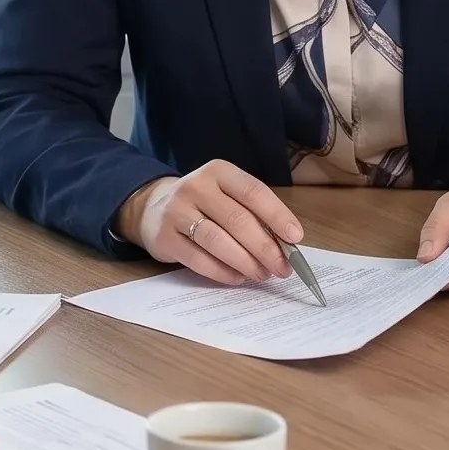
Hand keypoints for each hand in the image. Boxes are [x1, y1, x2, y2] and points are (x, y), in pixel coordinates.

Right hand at [114, 160, 303, 284]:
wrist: (153, 208)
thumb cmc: (203, 205)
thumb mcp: (226, 196)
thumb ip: (253, 214)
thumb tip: (285, 245)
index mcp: (218, 172)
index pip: (253, 192)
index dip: (277, 215)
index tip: (295, 237)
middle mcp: (196, 187)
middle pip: (238, 220)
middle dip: (266, 248)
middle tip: (283, 268)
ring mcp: (177, 211)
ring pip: (218, 241)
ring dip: (246, 262)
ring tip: (262, 275)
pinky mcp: (164, 237)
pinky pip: (198, 259)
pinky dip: (222, 272)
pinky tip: (238, 277)